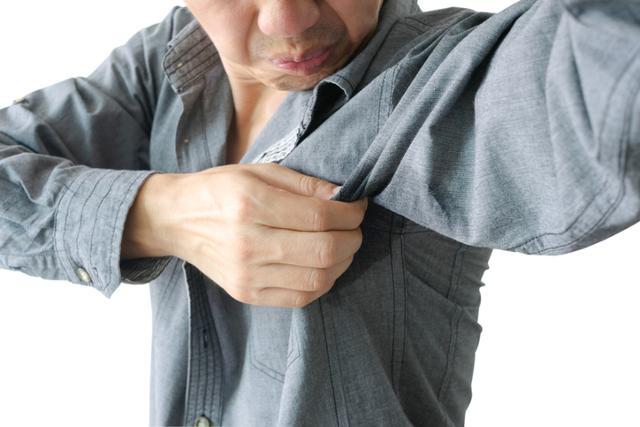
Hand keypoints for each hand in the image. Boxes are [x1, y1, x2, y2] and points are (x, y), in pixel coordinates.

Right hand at [122, 163, 367, 307]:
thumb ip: (303, 183)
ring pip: (318, 278)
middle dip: (353, 238)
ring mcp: (247, 274)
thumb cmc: (220, 190)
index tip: (358, 205)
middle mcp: (248, 243)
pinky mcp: (247, 294)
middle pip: (324, 250)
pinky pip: (300, 298)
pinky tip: (323, 265)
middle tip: (354, 226)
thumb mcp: (258, 171)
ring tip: (343, 245)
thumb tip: (343, 196)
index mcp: (250, 204)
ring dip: (343, 262)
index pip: (319, 215)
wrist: (177, 221)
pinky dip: (323, 282)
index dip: (350, 212)